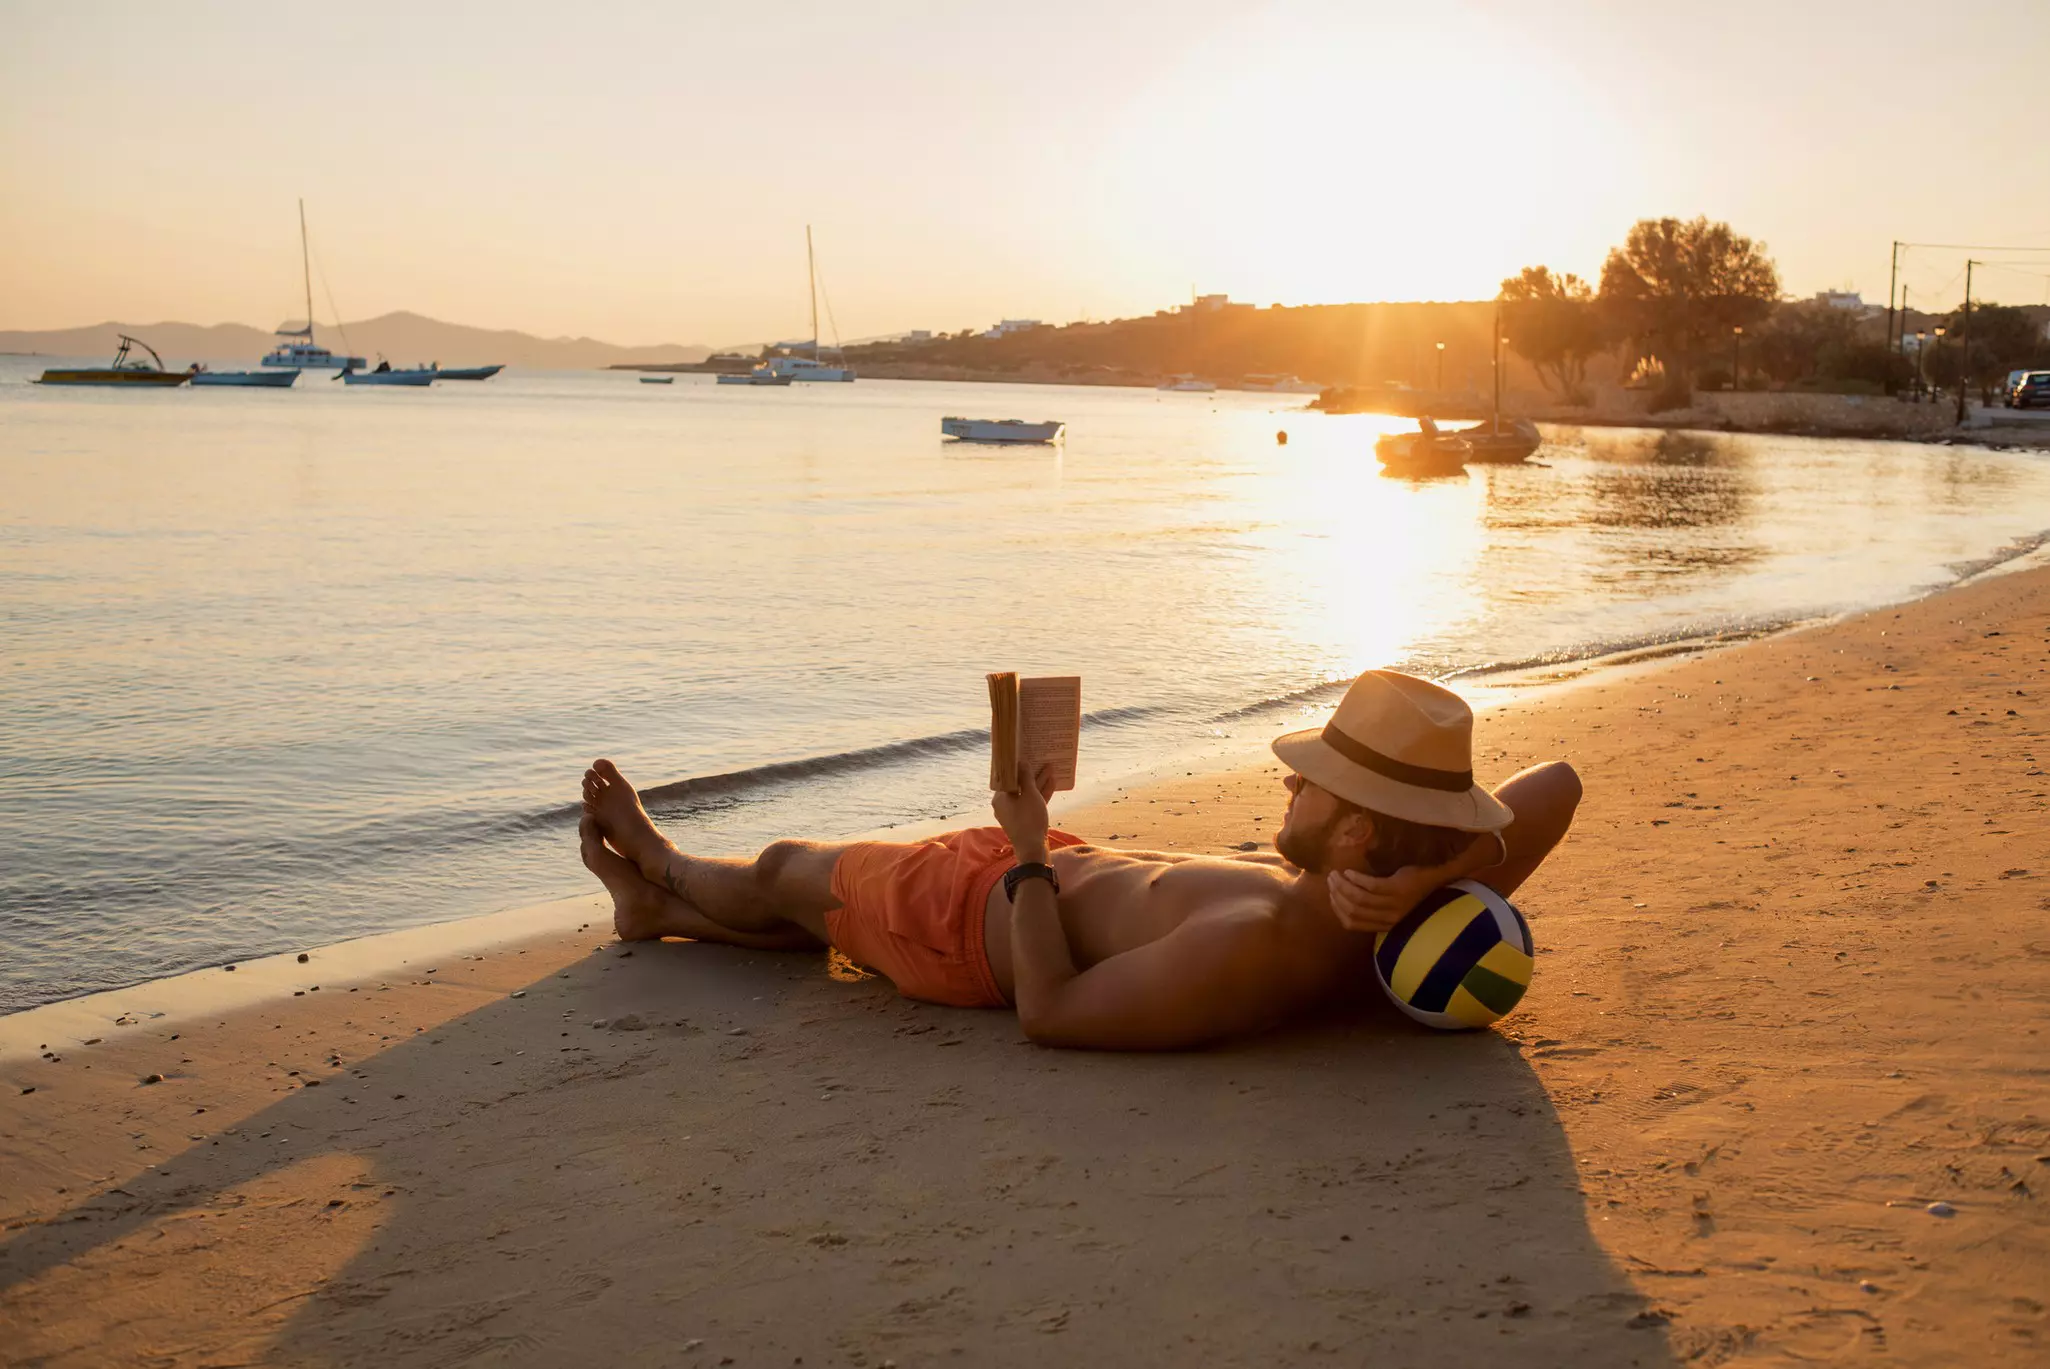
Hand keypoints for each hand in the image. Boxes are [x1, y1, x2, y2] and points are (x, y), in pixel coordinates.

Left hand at [992, 761, 1053, 860]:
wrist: (1033, 849)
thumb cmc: (1029, 819)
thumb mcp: (1029, 795)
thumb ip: (1026, 777)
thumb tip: (1021, 763)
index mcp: (1000, 797)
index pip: (1007, 776)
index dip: (1016, 765)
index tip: (1024, 754)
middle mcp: (1004, 804)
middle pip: (1018, 784)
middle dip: (1032, 772)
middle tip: (1041, 759)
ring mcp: (1015, 812)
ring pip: (1027, 793)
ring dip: (1039, 781)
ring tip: (1051, 767)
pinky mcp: (1025, 818)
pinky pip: (1032, 802)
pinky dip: (1041, 794)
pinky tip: (1052, 782)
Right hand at [1327, 830, 1495, 932]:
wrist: (1437, 878)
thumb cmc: (1413, 889)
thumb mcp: (1391, 903)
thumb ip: (1372, 908)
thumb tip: (1344, 903)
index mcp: (1386, 924)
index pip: (1352, 923)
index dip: (1337, 909)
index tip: (1329, 896)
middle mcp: (1389, 917)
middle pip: (1353, 910)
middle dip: (1336, 895)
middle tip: (1330, 880)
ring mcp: (1394, 904)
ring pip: (1359, 899)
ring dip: (1342, 886)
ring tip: (1336, 874)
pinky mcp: (1398, 889)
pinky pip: (1370, 886)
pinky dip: (1356, 879)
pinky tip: (1350, 871)